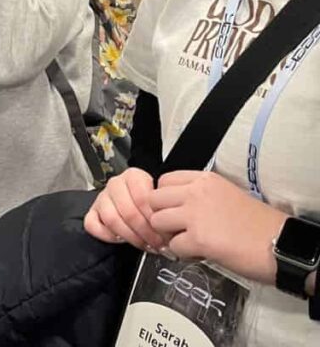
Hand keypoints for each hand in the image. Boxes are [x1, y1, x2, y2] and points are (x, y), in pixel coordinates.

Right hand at [84, 167, 170, 251]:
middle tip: (158, 244)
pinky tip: (120, 239)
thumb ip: (166, 210)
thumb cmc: (153, 205)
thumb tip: (176, 233)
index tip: (166, 234)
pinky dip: (106, 235)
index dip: (155, 220)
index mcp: (133, 176)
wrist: (140, 205)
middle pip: (128, 211)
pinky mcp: (92, 211)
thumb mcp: (162, 202)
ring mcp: (102, 197)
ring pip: (111, 219)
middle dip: (145, 232)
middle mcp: (115, 184)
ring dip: (130, 236)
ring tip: (144, 244)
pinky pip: (93, 225)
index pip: (142, 198)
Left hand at [148, 171, 286, 283]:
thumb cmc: (258, 224)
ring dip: (168, 236)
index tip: (174, 211)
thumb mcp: (226, 195)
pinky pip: (173, 247)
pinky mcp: (199, 239)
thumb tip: (176, 207)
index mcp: (204, 179)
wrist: (280, 244)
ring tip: (188, 242)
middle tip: (176, 229)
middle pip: (153, 200)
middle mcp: (196, 192)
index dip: (165, 199)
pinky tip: (199, 254)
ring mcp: (195, 215)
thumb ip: (199, 196)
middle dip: (160, 216)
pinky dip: (182, 254)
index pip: (164, 180)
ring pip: (157, 222)